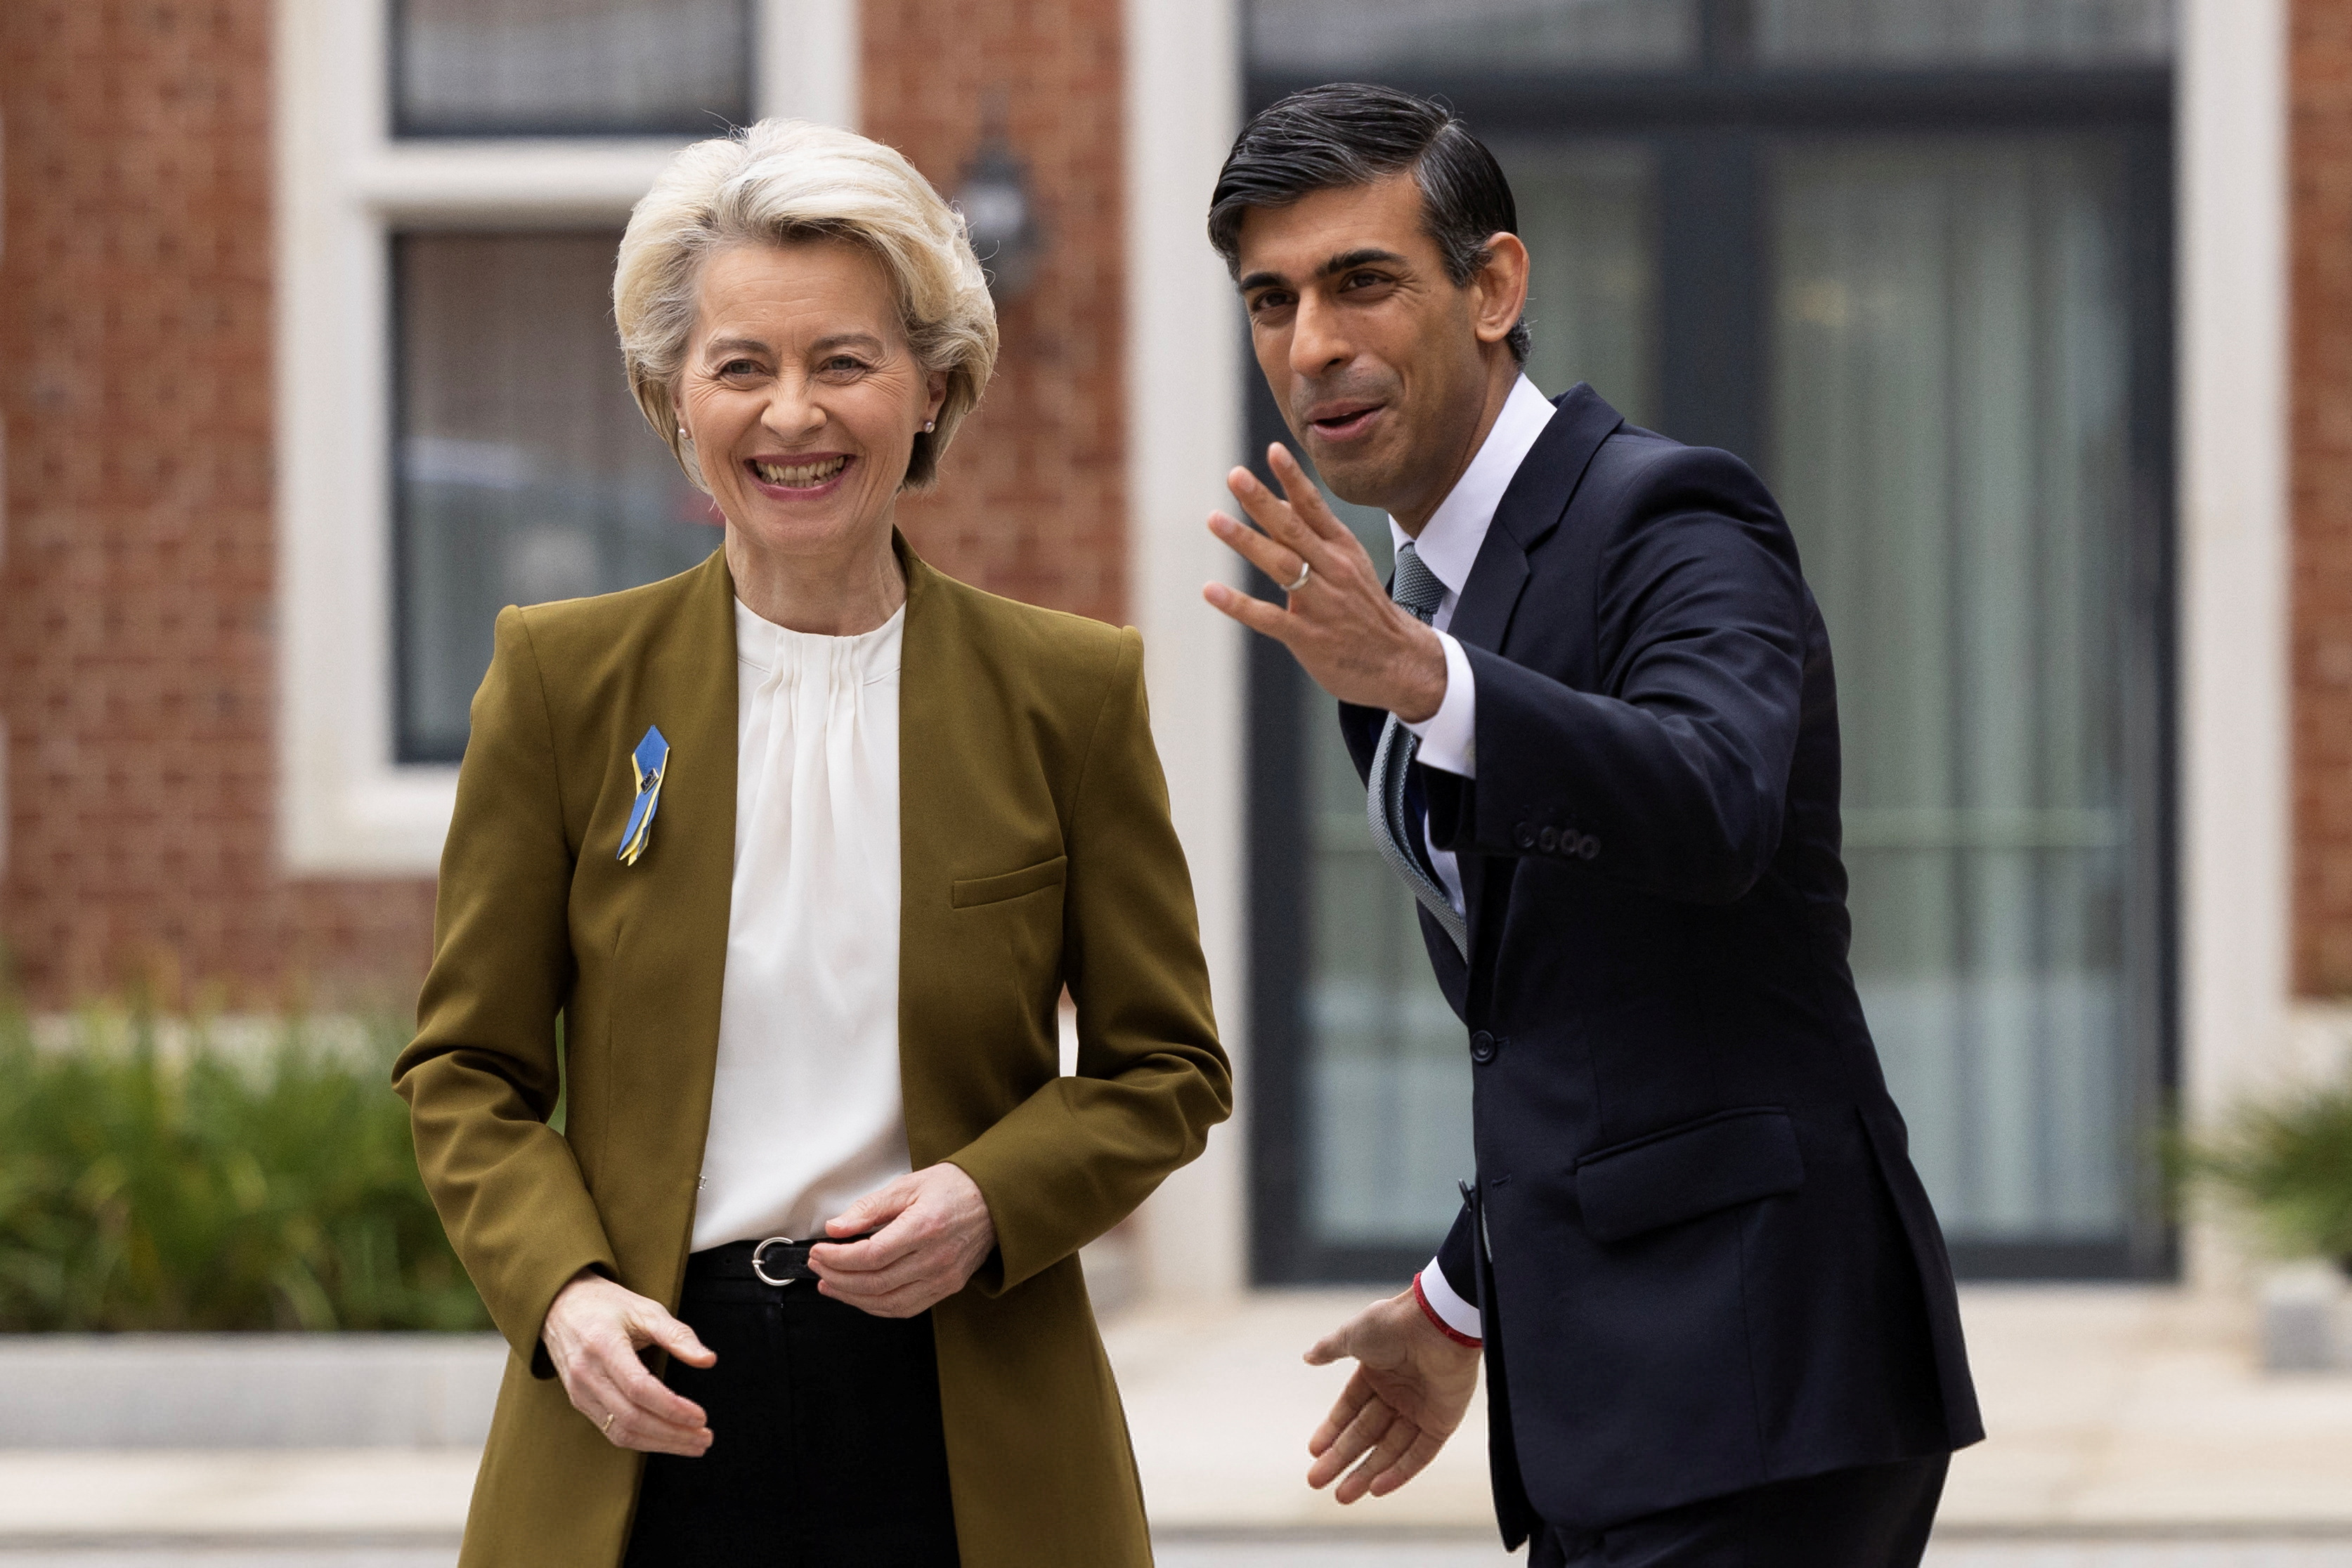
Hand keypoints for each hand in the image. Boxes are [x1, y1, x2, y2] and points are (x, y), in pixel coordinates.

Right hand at [543, 1269, 715, 1455]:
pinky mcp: (580, 1402)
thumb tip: (709, 1360)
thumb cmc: (607, 1305)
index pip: (638, 1388)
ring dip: (660, 1444)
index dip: (672, 1408)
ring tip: (693, 1444)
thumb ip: (678, 1335)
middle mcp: (587, 1374)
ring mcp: (580, 1392)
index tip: (701, 1417)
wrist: (561, 1307)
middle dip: (672, 1434)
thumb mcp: (646, 1310)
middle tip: (705, 1438)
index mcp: (603, 1345)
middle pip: (631, 1418)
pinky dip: (642, 1440)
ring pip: (621, 1432)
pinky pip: (611, 1431)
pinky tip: (666, 1439)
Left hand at [807, 1162, 996, 1317]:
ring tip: (830, 1284)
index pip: (870, 1256)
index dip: (837, 1258)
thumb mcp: (908, 1185)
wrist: (994, 1201)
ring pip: (887, 1302)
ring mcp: (943, 1277)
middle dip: (838, 1277)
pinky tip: (859, 1296)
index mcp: (925, 1227)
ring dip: (852, 1297)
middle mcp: (936, 1258)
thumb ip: (869, 1208)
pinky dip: (877, 1307)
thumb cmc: (954, 1188)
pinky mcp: (947, 1287)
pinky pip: (905, 1308)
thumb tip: (836, 1228)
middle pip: (875, 1283)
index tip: (819, 1251)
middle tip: (818, 1266)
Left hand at [1202, 444, 1448, 721]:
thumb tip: (1282, 506)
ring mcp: (1321, 603)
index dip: (1293, 480)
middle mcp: (1333, 570)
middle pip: (1292, 529)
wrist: (1400, 663)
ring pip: (1280, 564)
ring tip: (1214, 519)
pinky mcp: (1308, 636)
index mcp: (1342, 550)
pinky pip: (1268, 617)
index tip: (1274, 450)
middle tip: (1235, 476)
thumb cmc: (1367, 612)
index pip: (1315, 508)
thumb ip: (1317, 538)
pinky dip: (1239, 604)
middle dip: (1262, 500)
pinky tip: (1211, 590)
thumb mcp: (1351, 565)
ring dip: (1246, 540)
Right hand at [1303, 1288, 1481, 1502]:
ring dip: (1366, 1473)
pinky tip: (1375, 1489)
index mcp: (1377, 1371)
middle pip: (1366, 1433)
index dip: (1332, 1429)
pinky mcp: (1443, 1421)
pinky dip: (1399, 1472)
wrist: (1437, 1320)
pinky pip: (1420, 1454)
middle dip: (1341, 1457)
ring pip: (1390, 1449)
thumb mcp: (1353, 1335)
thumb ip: (1330, 1348)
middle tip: (1316, 1481)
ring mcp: (1421, 1408)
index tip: (1314, 1450)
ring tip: (1341, 1495)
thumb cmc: (1394, 1323)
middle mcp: (1399, 1392)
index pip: (1350, 1408)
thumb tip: (1307, 1357)